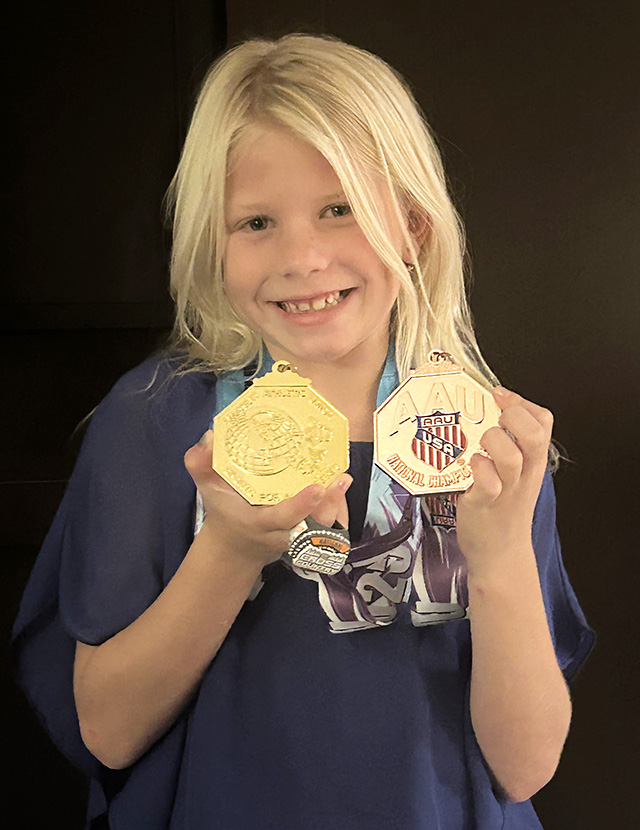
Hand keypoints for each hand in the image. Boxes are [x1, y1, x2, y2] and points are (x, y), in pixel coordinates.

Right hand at [184, 430, 351, 567]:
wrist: (236, 545)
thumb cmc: (224, 511)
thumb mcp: (207, 489)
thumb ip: (201, 465)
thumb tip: (210, 437)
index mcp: (259, 523)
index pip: (282, 518)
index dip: (301, 505)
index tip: (317, 487)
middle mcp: (283, 533)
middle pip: (313, 527)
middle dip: (329, 507)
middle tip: (341, 478)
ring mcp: (299, 536)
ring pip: (324, 528)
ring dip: (336, 505)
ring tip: (343, 477)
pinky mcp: (309, 534)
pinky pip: (327, 524)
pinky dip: (335, 506)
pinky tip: (340, 481)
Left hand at [455, 387, 552, 572]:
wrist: (500, 553)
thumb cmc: (500, 508)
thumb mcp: (515, 474)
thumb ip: (508, 446)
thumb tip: (484, 413)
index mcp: (532, 461)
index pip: (543, 421)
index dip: (522, 402)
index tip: (499, 395)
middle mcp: (524, 473)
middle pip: (534, 433)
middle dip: (514, 415)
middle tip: (494, 417)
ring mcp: (506, 489)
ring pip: (510, 456)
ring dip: (493, 442)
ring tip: (480, 446)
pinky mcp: (484, 504)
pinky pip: (487, 482)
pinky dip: (478, 469)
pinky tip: (471, 467)